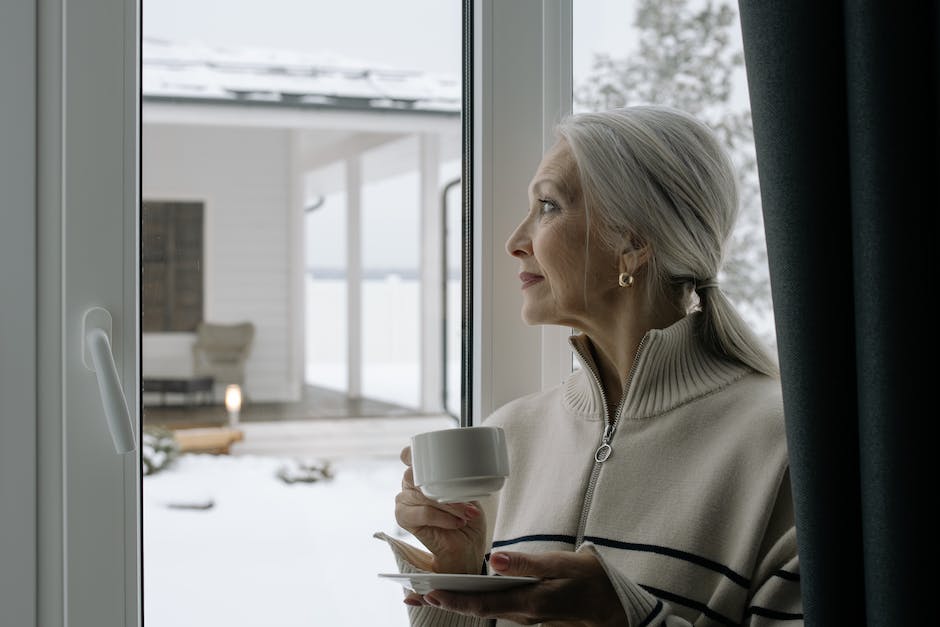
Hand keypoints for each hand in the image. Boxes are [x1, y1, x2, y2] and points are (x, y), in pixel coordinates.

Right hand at [395, 446, 487, 573]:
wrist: (466, 546)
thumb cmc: (467, 517)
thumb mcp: (467, 491)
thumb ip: (459, 478)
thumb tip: (464, 467)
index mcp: (422, 473)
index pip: (410, 455)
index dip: (415, 453)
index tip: (435, 457)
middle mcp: (409, 484)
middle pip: (417, 474)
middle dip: (444, 486)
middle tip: (467, 501)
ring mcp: (404, 500)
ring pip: (423, 494)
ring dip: (449, 505)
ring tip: (466, 514)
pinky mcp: (403, 518)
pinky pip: (423, 513)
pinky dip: (442, 518)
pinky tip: (456, 523)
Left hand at [405, 550, 626, 626]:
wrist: (619, 609)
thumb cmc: (594, 583)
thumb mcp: (566, 565)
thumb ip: (529, 564)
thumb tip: (496, 559)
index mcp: (529, 602)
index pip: (482, 604)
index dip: (453, 599)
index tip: (428, 592)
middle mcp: (525, 616)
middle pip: (477, 611)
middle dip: (444, 603)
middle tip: (413, 597)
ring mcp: (529, 619)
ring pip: (486, 612)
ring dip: (458, 603)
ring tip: (430, 594)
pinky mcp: (534, 616)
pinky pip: (499, 611)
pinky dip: (478, 603)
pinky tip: (466, 595)